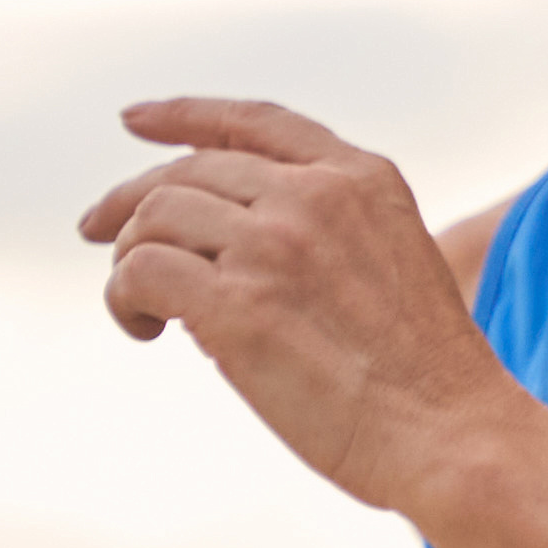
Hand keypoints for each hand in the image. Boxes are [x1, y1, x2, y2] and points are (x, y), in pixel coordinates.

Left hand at [81, 96, 513, 511]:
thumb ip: (329, 232)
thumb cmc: (425, 377)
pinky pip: (140, 273)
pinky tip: (146, 332)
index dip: (185, 115)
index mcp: (363, 178)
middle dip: (130, 202)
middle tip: (96, 234)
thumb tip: (227, 250)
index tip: (134, 120)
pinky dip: (125, 301)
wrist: (451, 432)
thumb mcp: (395, 262)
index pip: (256, 122)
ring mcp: (275, 245)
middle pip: (188, 171)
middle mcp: (315, 195)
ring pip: (155, 218)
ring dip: (131, 262)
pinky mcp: (237, 306)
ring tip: (147, 314)